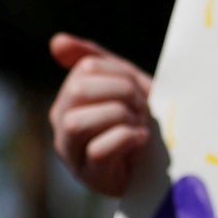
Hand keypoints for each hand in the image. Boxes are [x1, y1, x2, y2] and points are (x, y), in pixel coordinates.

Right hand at [48, 34, 157, 196]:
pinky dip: (125, 139)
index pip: (86, 68)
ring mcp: (73, 152)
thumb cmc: (139, 122)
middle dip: (121, 94)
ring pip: (77, 122)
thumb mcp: (123, 85)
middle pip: (78, 92)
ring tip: (139, 124)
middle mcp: (63, 123)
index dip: (120, 74)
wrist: (160, 167)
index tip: (141, 90)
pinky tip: (141, 138)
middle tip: (142, 107)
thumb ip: (95, 60)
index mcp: (69, 98)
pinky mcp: (91, 176)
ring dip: (119, 118)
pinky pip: (98, 150)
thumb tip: (57, 41)